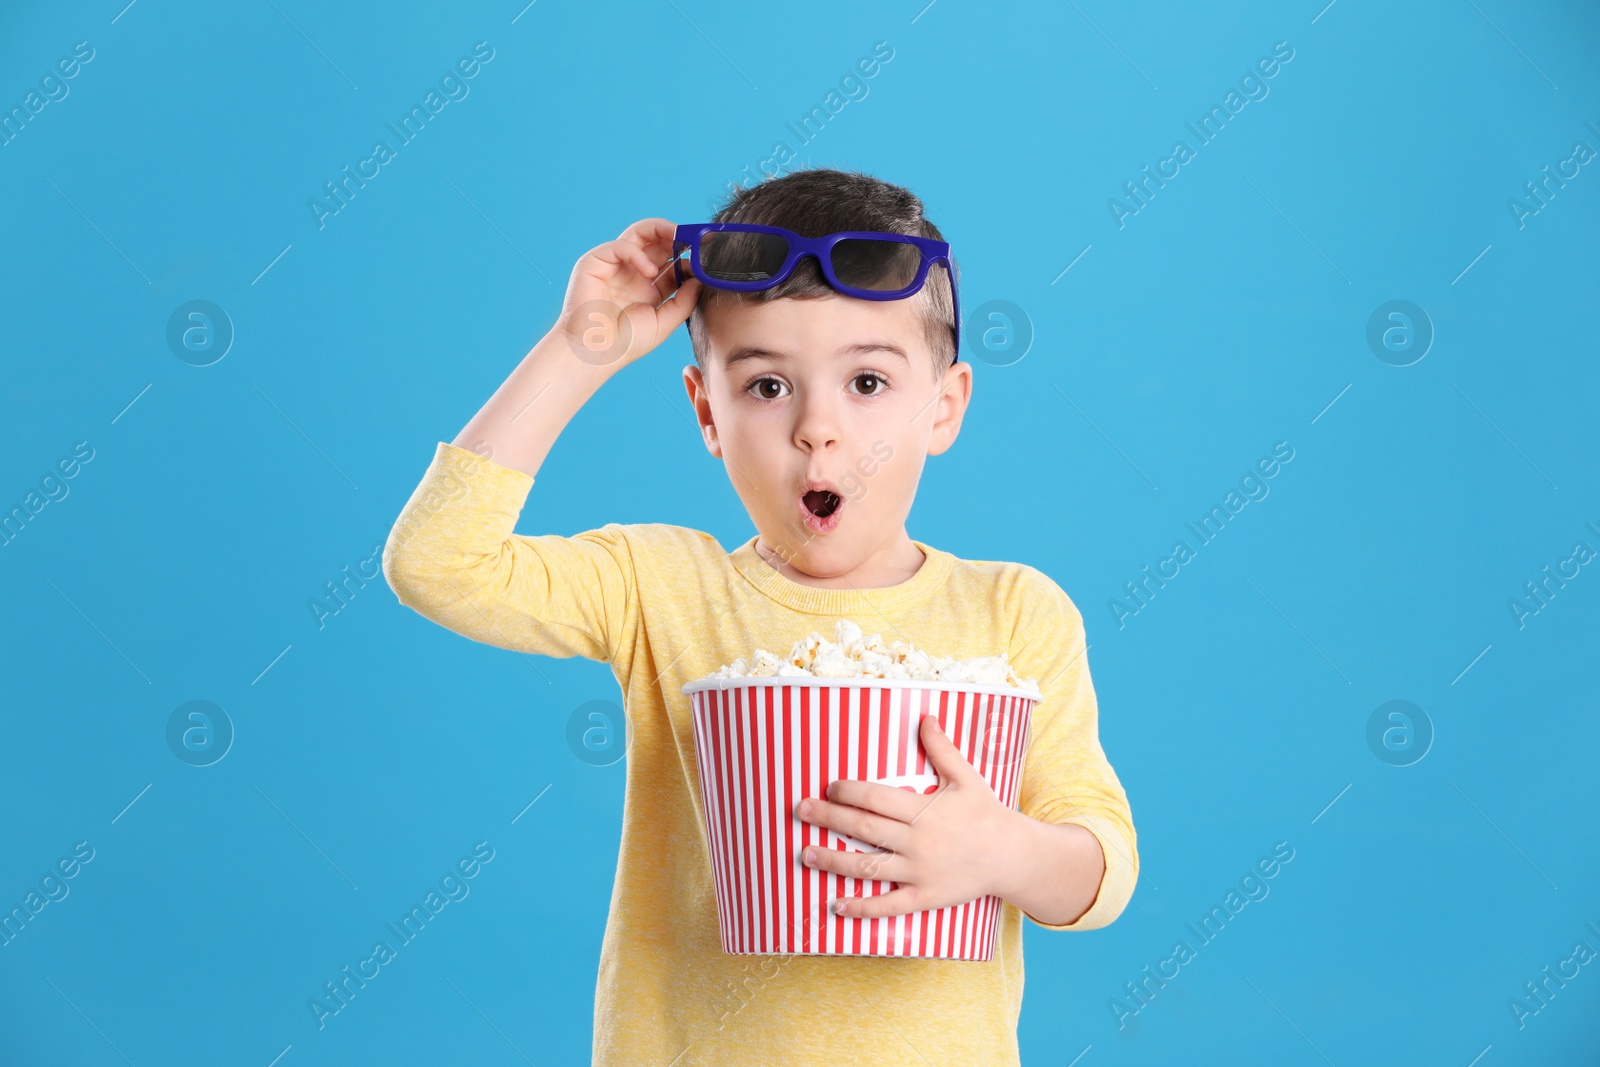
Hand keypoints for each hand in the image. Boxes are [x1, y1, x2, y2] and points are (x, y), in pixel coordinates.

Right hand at [555, 217, 701, 368]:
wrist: (594, 353)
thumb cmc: (625, 343)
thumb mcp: (664, 322)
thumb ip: (684, 300)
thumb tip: (701, 279)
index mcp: (650, 286)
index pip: (673, 260)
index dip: (689, 255)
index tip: (708, 253)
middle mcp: (633, 272)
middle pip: (658, 241)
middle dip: (678, 236)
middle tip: (696, 237)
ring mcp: (615, 265)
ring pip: (639, 233)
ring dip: (661, 230)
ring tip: (678, 237)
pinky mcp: (596, 262)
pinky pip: (621, 246)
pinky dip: (638, 254)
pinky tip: (649, 271)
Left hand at [794, 714, 1020, 918]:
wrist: (1013, 856)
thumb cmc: (987, 813)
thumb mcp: (967, 777)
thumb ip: (942, 749)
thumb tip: (925, 717)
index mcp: (925, 810)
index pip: (876, 798)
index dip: (848, 792)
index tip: (829, 787)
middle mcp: (918, 842)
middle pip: (864, 829)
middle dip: (828, 819)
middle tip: (801, 811)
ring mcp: (920, 872)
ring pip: (868, 867)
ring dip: (833, 861)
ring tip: (805, 854)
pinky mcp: (925, 897)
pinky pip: (889, 905)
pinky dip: (862, 907)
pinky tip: (837, 905)